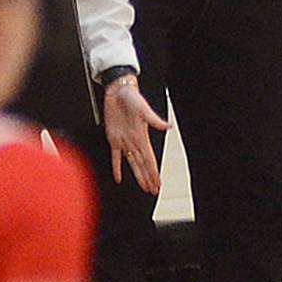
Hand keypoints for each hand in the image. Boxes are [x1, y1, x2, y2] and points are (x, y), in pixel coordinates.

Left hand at [103, 79, 168, 194]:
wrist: (118, 91)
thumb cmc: (131, 97)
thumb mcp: (143, 108)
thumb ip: (154, 119)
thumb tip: (169, 126)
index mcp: (142, 136)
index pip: (150, 159)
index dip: (154, 173)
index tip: (158, 184)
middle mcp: (134, 141)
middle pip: (143, 165)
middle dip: (148, 178)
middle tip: (153, 190)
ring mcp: (124, 141)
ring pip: (132, 163)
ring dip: (138, 176)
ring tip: (144, 187)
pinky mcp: (113, 138)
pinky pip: (115, 157)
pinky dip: (117, 168)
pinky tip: (118, 178)